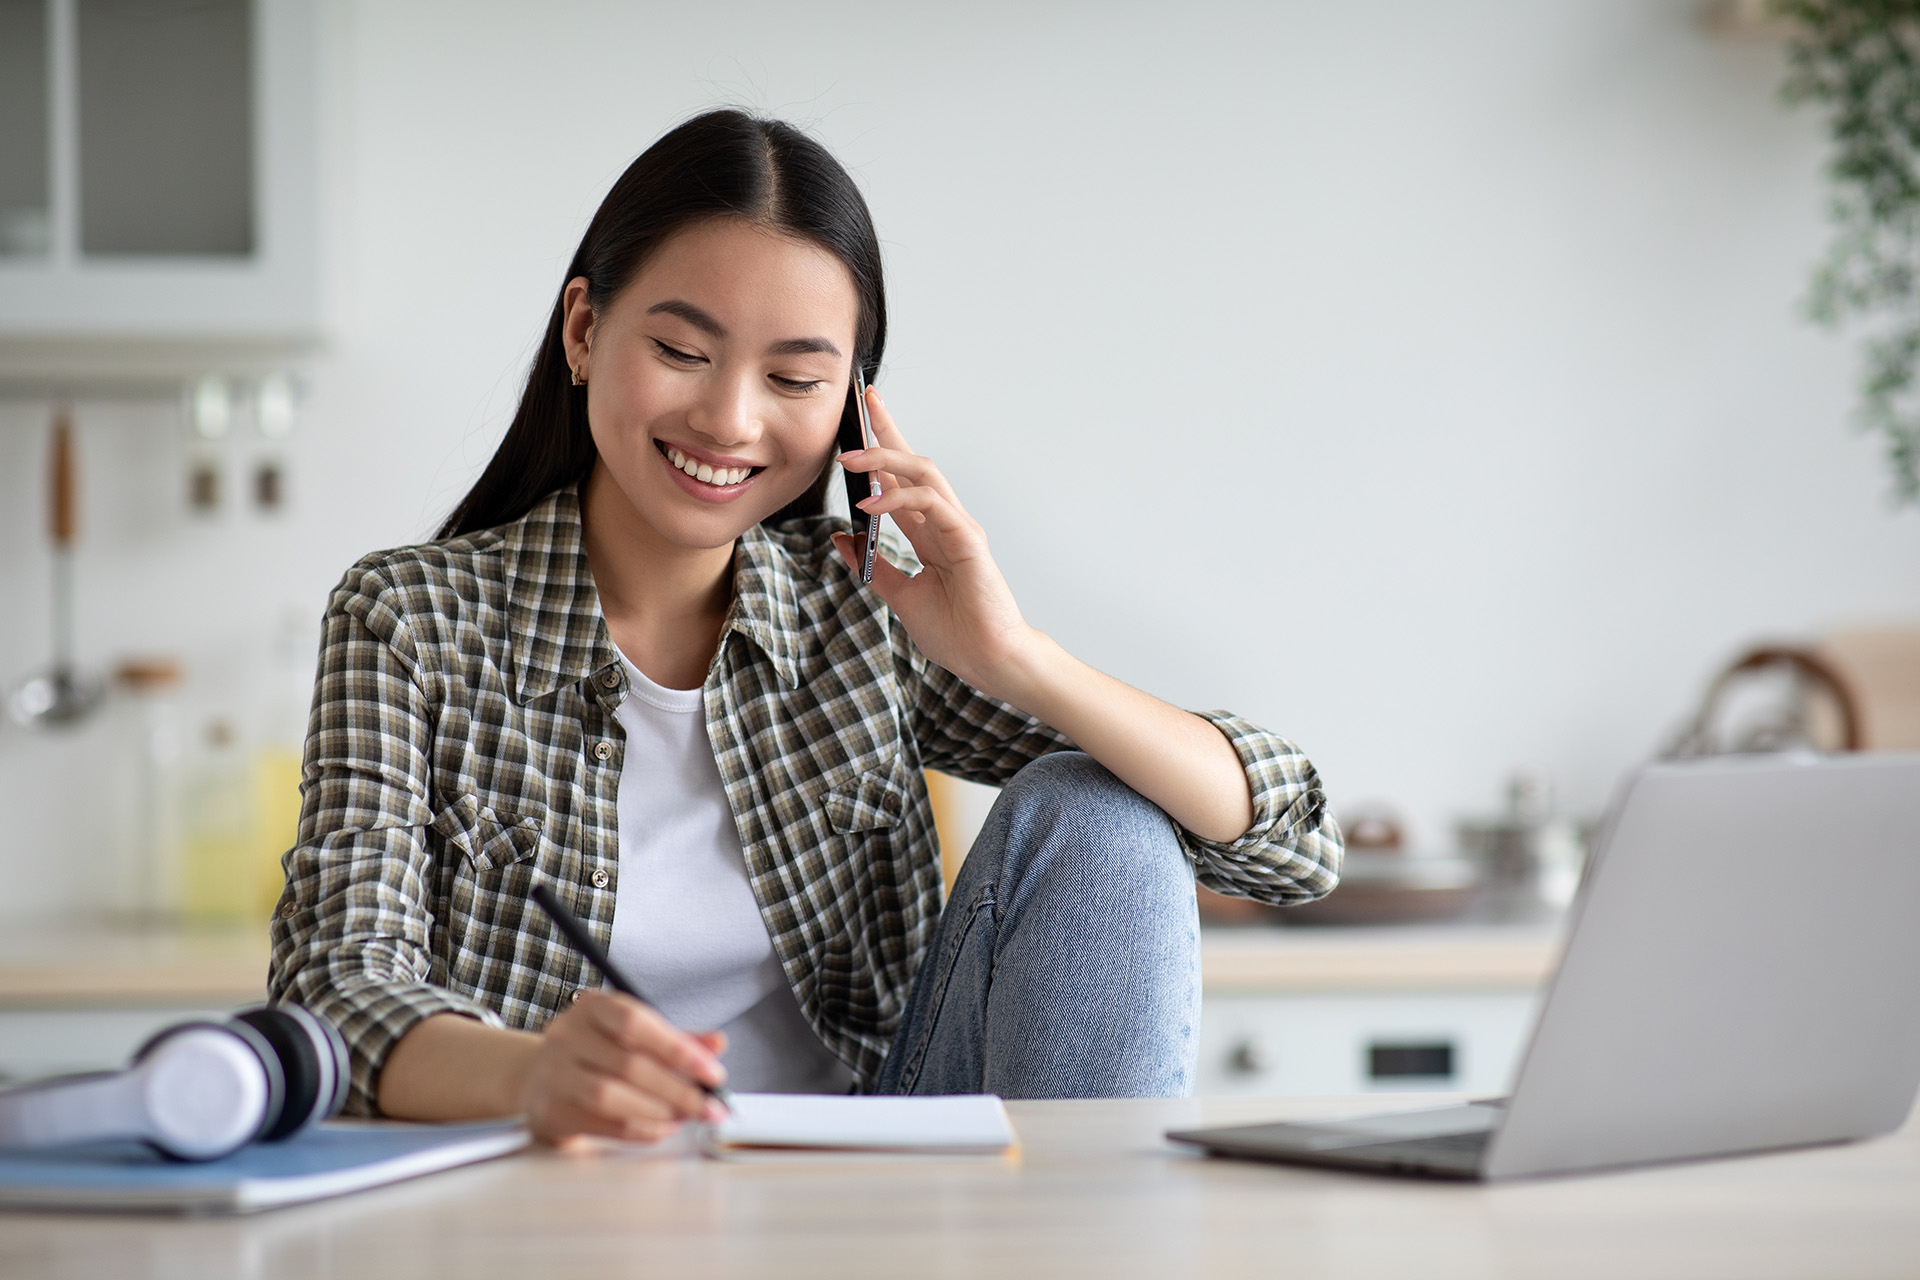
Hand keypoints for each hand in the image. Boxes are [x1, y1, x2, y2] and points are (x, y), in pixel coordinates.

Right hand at [520, 991, 728, 1145]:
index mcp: (592, 1007)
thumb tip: (716, 1044)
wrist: (539, 1078)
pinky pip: (604, 1124)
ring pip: (612, 1096)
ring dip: (659, 1111)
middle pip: (629, 1064)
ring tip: (687, 1116)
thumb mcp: (634, 1034)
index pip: (636, 1022)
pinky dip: (641, 1129)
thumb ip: (676, 1038)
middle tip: (710, 1105)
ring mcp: (554, 1074)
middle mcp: (567, 1035)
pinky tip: (663, 1127)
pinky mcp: (551, 1111)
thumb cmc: (596, 1052)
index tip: (712, 1071)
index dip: (678, 1048)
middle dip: (679, 1089)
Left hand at [832, 386, 1038, 702]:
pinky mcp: (968, 539)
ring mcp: (960, 528)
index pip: (902, 480)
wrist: (987, 660)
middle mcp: (946, 523)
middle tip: (864, 403)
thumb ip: (873, 566)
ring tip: (851, 460)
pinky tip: (871, 504)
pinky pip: (932, 504)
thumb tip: (843, 538)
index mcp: (930, 534)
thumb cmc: (956, 633)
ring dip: (887, 459)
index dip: (883, 448)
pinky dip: (900, 498)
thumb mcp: (899, 596)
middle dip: (889, 430)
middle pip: (915, 463)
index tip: (861, 420)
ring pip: (925, 473)